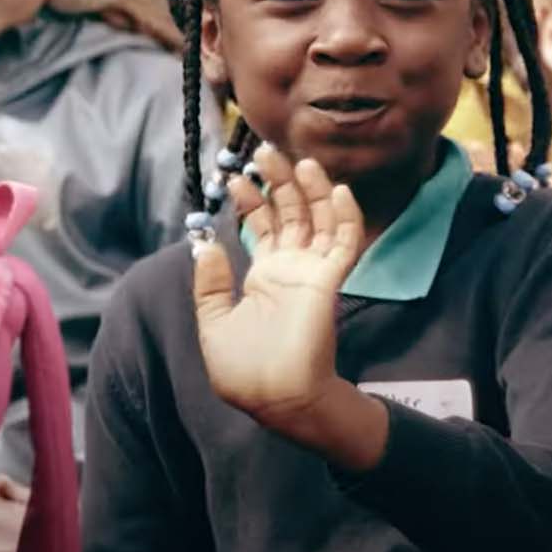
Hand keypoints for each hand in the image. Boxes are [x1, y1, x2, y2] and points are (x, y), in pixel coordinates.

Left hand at [192, 144, 363, 428]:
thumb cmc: (245, 370)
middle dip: (278, 183)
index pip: (262, 227)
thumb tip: (205, 246)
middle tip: (265, 152)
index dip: (251, 200)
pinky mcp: (329, 281)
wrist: (276, 398)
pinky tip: (339, 191)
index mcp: (264, 277)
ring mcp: (312, 272)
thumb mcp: (213, 324)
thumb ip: (212, 285)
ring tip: (298, 162)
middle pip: (290, 214)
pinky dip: (345, 217)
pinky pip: (344, 243)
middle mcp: (290, 268)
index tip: (235, 176)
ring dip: (312, 191)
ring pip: (319, 220)